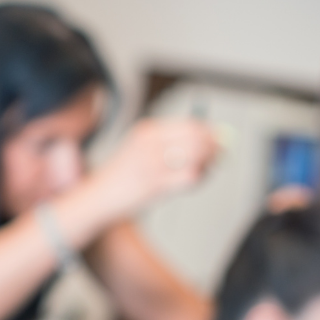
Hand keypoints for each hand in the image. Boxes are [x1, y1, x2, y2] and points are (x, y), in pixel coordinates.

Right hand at [91, 118, 218, 218]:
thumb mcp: (142, 147)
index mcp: (147, 130)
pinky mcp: (156, 184)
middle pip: (196, 139)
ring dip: (207, 163)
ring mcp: (152, 164)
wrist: (99, 195)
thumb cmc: (124, 173)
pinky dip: (198, 178)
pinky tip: (194, 179)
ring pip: (197, 157)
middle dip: (214, 146)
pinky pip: (190, 177)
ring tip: (204, 168)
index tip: (218, 139)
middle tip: (220, 154)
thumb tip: (210, 136)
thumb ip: (172, 140)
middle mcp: (150, 143)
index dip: (210, 131)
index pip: (190, 124)